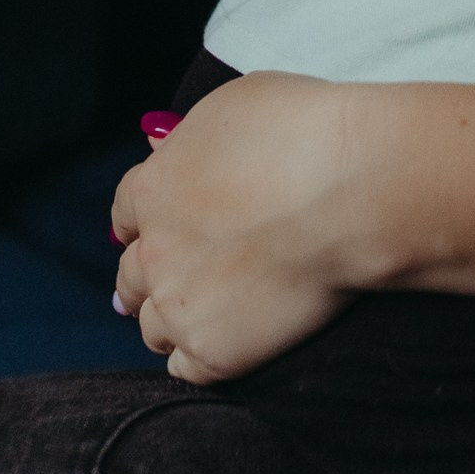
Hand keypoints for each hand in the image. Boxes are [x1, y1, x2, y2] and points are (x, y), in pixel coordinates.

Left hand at [111, 74, 367, 383]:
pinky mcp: (213, 352)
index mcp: (154, 188)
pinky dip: (199, 357)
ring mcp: (179, 306)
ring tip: (210, 312)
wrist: (349, 192)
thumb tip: (168, 148)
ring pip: (152, 326)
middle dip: (152, 273)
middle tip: (183, 276)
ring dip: (174, 318)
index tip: (166, 226)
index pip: (126, 213)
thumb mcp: (237, 105)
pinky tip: (227, 342)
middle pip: (131, 274)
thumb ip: (193, 137)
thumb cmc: (305, 132)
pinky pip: (184, 369)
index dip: (147, 220)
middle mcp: (154, 251)